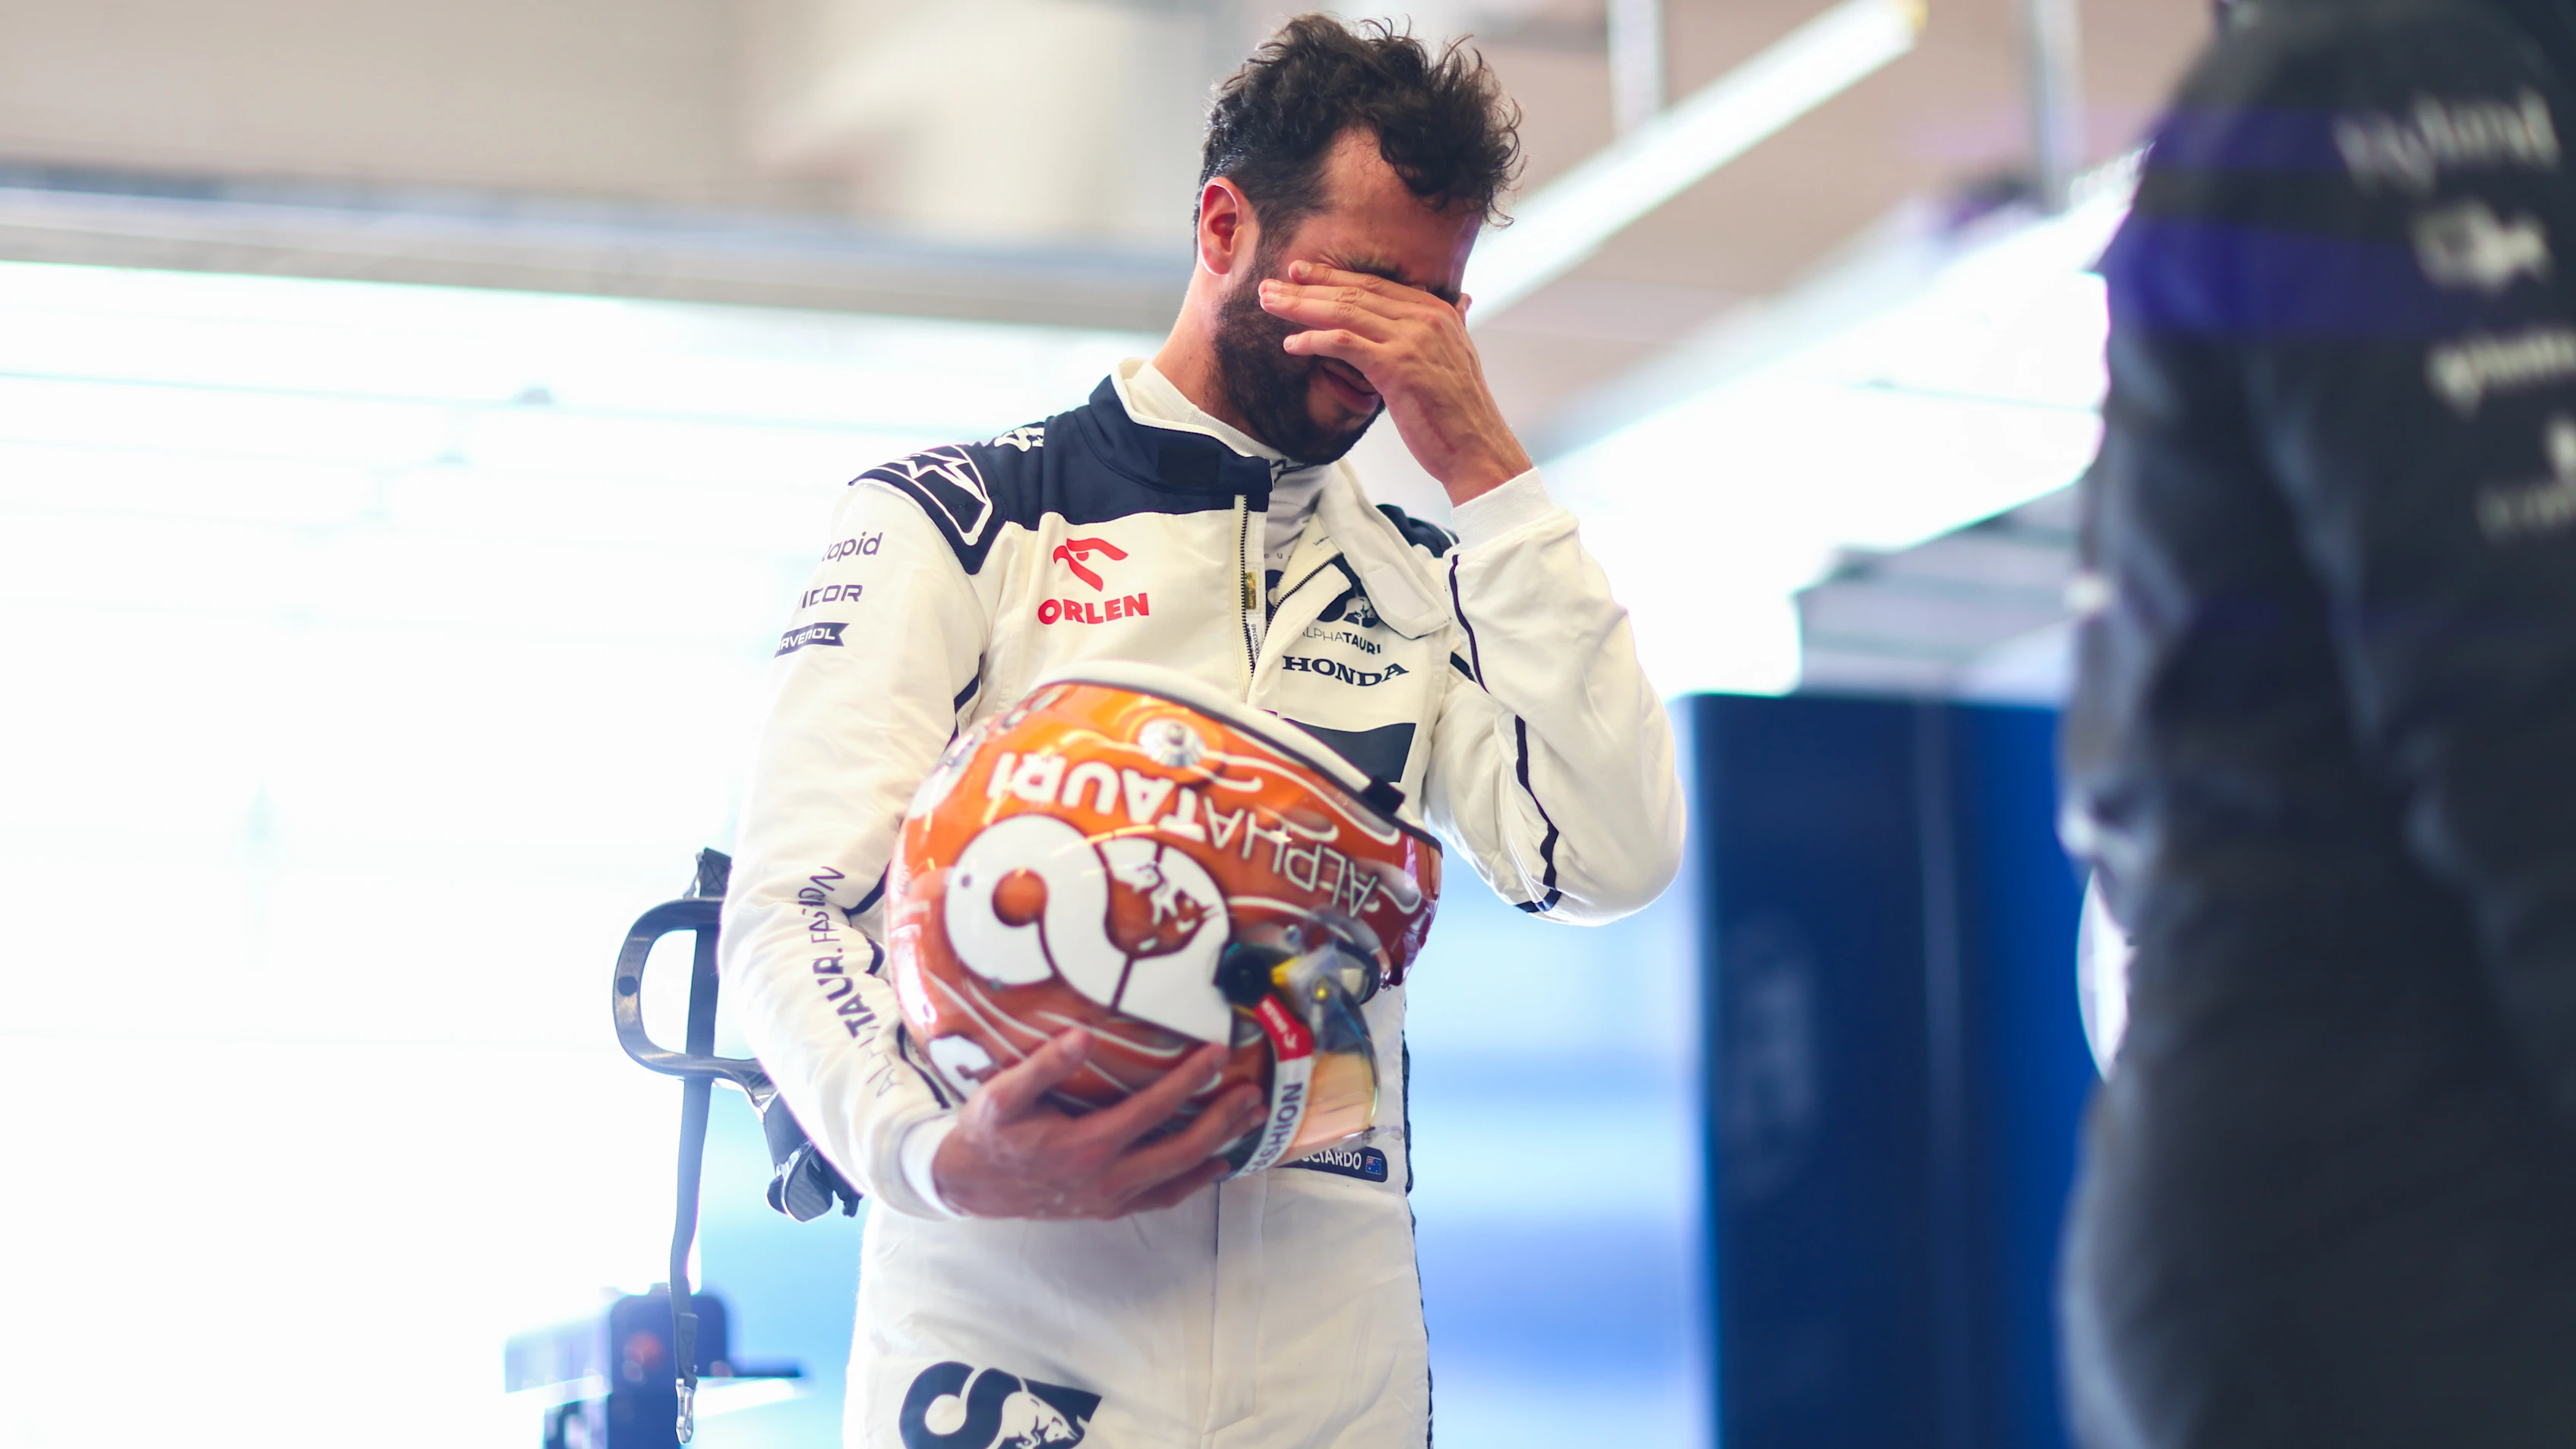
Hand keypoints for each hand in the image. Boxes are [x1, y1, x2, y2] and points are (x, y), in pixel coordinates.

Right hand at [930, 1028, 1266, 1219]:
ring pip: (1179, 1177)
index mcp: (1085, 1146)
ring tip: (1250, 1122)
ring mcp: (1110, 1198)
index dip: (1189, 1079)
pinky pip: (1162, 1197)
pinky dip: (1194, 1181)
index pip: (1152, 1109)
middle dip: (1222, 1120)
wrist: (968, 1186)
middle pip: (1182, 1149)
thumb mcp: (1001, 1096)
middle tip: (1253, 1093)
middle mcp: (1106, 1179)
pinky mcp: (1108, 1208)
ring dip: (1219, 1148)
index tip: (1218, 1053)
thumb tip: (1082, 1037)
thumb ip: (1042, 1067)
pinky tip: (1216, 1164)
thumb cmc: (987, 1135)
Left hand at [1260, 261, 1533, 503]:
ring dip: (1301, 307)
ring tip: (1269, 305)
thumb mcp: (1461, 356)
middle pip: (1355, 293)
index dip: (1334, 277)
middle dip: (1308, 287)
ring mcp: (1412, 340)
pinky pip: (1345, 343)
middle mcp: (1426, 318)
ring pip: (1345, 312)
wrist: (1477, 449)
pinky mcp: (1397, 367)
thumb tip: (1463, 302)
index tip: (1301, 274)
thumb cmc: (1461, 413)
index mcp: (1438, 311)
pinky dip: (1314, 340)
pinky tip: (1292, 344)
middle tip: (1271, 285)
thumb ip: (1454, 326)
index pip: (1375, 285)